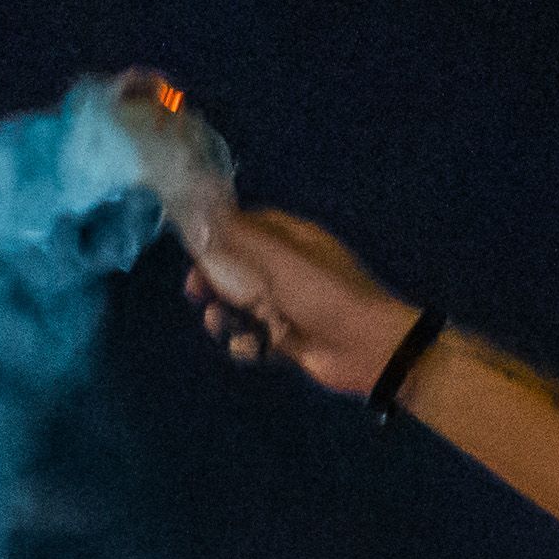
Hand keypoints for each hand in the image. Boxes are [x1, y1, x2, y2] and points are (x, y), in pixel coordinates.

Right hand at [179, 207, 422, 400]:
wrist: (365, 348)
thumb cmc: (323, 295)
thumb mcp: (279, 259)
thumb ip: (238, 236)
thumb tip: (199, 210)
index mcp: (293, 240)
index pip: (248, 224)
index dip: (218, 233)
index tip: (193, 248)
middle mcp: (288, 268)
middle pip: (238, 266)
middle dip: (214, 279)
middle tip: (196, 292)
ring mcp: (287, 304)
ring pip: (241, 304)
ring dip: (224, 314)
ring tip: (220, 323)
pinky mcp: (286, 338)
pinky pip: (253, 336)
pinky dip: (246, 342)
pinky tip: (250, 347)